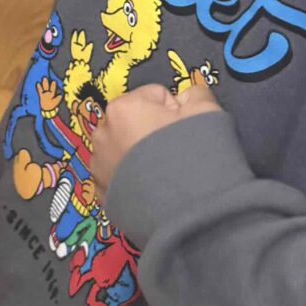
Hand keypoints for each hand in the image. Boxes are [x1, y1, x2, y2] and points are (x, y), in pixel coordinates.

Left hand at [89, 78, 220, 197]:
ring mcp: (98, 166)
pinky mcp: (102, 194)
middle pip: (135, 121)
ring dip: (140, 155)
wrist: (187, 212)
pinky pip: (119, 175)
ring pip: (124, 148)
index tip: (186, 131)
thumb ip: (195, 94)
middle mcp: (102, 134)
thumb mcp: (206, 111)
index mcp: (123, 107)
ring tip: (163, 172)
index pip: (156, 97)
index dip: (176, 112)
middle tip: (175, 151)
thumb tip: (186, 96)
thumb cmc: (194, 155)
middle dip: (153, 131)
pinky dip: (133, 178)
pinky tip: (152, 188)